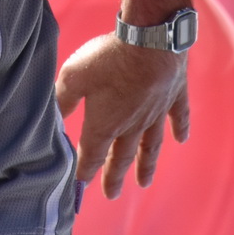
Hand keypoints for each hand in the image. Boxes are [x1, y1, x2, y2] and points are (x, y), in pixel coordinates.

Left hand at [56, 33, 188, 198]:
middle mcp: (132, 125)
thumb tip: (52, 117)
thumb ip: (62, 100)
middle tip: (112, 194)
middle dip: (114, 175)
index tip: (81, 184)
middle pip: (121, 155)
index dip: (85, 170)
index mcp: (105, 124)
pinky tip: (181, 140)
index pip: (92, 154)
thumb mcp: (74, 76)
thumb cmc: (109, 59)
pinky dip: (180, 129)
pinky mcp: (174, 95)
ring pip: (150, 145)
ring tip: (145, 182)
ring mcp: (156, 112)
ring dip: (146, 164)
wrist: (151, 39)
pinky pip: (178, 117)